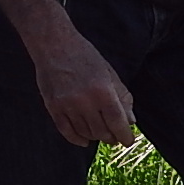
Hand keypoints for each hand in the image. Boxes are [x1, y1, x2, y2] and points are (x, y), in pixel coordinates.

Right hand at [30, 31, 135, 147]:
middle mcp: (85, 101)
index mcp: (102, 91)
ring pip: (85, 133)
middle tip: (114, 136)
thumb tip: (130, 121)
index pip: (118, 123)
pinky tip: (84, 140)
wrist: (53, 44)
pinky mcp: (52, 106)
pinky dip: (76, 139)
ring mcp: (66, 105)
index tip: (128, 140)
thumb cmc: (84, 55)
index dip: (125, 136)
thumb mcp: (109, 72)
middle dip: (111, 137)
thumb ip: (122, 96)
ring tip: (100, 133)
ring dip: (95, 136)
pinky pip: (66, 131)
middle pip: (102, 132)